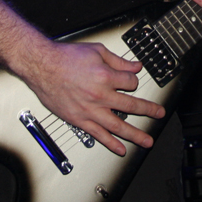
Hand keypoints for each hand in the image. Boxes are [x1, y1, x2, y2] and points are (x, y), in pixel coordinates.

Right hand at [20, 41, 165, 156]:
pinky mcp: (79, 119)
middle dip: (148, 111)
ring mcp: (90, 110)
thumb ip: (118, 61)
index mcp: (106, 76)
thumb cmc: (65, 57)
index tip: (132, 82)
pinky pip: (98, 135)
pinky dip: (111, 144)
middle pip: (131, 106)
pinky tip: (121, 149)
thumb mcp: (96, 51)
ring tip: (147, 141)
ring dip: (135, 135)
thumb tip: (135, 66)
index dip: (134, 81)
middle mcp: (100, 95)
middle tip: (158, 114)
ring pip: (118, 126)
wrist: (42, 65)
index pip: (131, 83)